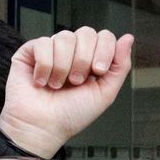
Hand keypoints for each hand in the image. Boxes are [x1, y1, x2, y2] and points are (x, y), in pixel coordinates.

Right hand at [0, 29, 134, 159]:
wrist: (43, 127)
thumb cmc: (71, 115)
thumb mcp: (105, 94)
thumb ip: (120, 66)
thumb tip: (128, 38)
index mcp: (92, 60)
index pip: (104, 36)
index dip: (104, 50)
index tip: (98, 71)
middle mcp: (73, 52)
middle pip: (86, 33)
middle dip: (84, 60)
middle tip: (76, 82)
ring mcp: (52, 50)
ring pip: (65, 37)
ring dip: (63, 67)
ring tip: (57, 85)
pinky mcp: (31, 51)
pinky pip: (43, 43)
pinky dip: (45, 66)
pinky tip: (42, 81)